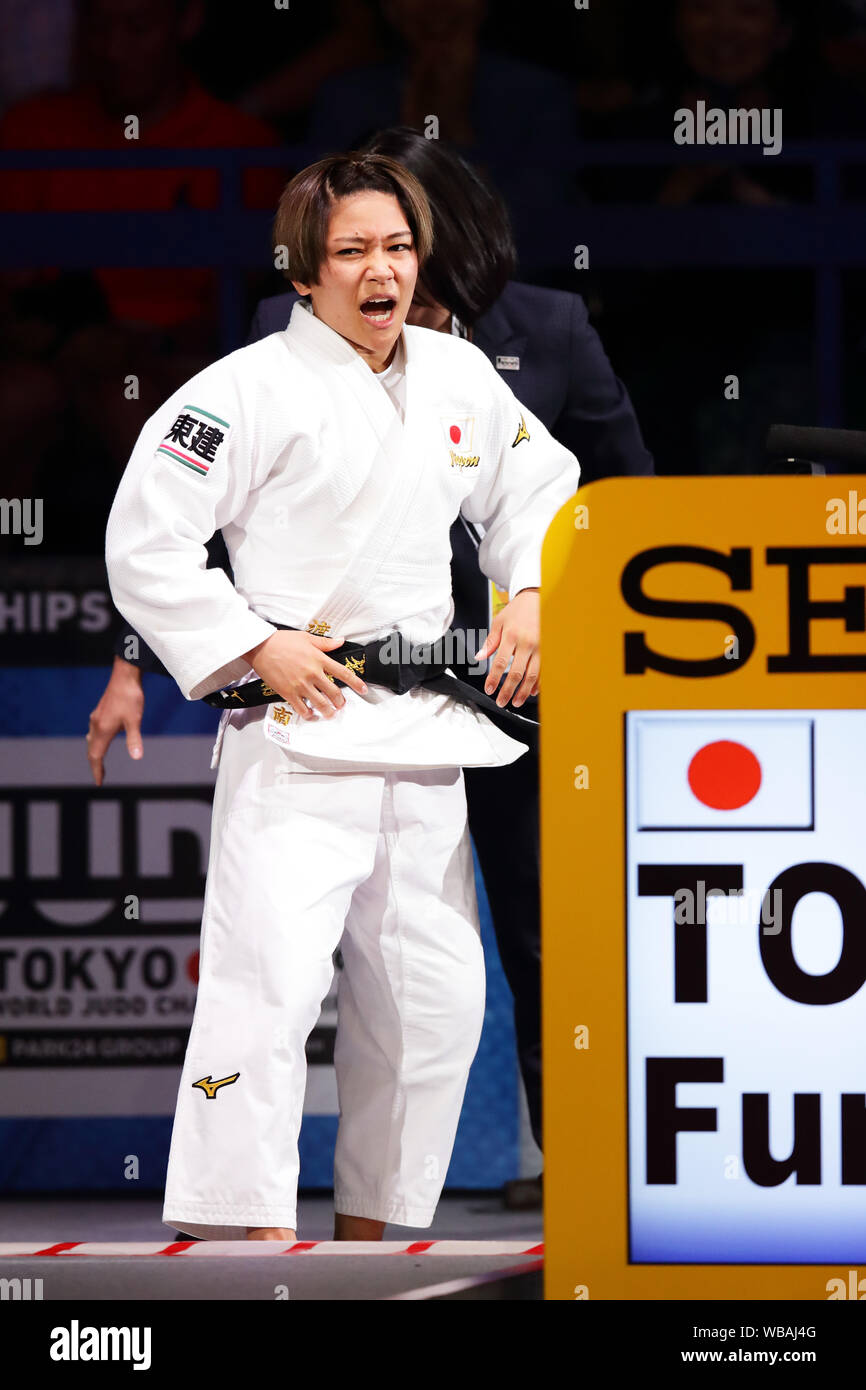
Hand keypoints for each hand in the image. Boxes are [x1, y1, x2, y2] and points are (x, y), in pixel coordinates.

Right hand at [86, 656, 144, 785]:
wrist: (124, 675)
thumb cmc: (130, 697)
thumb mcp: (135, 720)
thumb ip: (134, 740)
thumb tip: (137, 758)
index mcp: (102, 729)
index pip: (96, 756)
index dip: (97, 770)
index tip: (99, 783)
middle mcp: (96, 724)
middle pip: (92, 750)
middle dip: (95, 764)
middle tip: (100, 777)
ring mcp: (96, 717)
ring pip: (92, 740)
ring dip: (94, 753)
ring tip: (99, 762)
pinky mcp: (100, 712)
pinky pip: (94, 732)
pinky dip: (96, 742)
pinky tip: (102, 739)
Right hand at [242, 630, 367, 720]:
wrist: (260, 647)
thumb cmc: (282, 641)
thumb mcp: (306, 638)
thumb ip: (326, 643)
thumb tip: (341, 641)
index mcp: (319, 659)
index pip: (343, 673)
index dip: (356, 683)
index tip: (363, 690)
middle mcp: (312, 673)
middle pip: (334, 692)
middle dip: (341, 702)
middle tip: (341, 705)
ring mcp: (300, 685)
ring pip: (320, 704)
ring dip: (328, 711)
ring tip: (330, 714)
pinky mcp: (288, 693)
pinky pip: (302, 709)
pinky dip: (309, 715)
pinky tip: (311, 715)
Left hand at [474, 588, 539, 708]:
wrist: (537, 599)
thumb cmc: (517, 611)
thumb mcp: (499, 622)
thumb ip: (490, 641)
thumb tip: (479, 657)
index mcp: (511, 636)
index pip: (500, 663)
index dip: (494, 679)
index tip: (489, 690)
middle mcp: (526, 643)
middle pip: (517, 673)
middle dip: (508, 691)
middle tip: (501, 702)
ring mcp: (540, 647)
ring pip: (532, 676)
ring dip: (523, 692)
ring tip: (515, 702)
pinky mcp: (548, 650)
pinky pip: (544, 671)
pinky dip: (538, 684)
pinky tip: (532, 692)